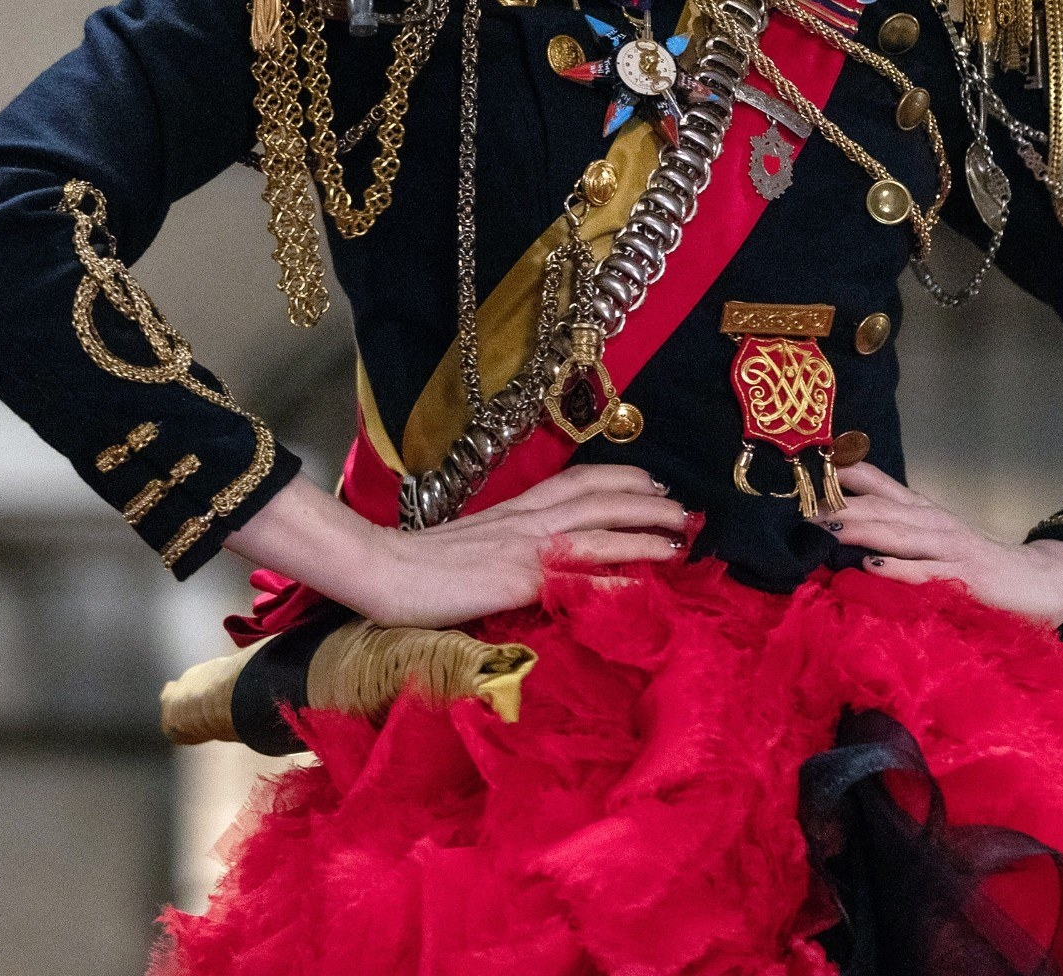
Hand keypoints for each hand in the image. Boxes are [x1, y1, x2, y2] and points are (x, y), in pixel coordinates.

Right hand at [220, 465, 693, 630]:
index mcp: (515, 510)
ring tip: (682, 535)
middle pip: (600, 498)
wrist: (379, 571)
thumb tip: (531, 559)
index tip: (651, 482)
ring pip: (602, 528)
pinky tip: (649, 582)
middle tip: (683, 506)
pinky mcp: (521, 577)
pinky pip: (581, 573)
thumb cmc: (415, 566)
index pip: (576, 483)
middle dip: (646, 500)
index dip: (618, 480)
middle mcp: (528, 519)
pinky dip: (619, 575)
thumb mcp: (471, 546)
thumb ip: (504, 546)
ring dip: (647, 530)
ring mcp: (527, 546)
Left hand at [823, 462, 1062, 627]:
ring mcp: (951, 548)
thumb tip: (837, 531)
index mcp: (921, 512)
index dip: (840, 474)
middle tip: (795, 504)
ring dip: (860, 528)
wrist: (1043, 580)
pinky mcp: (967, 578)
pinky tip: (873, 567)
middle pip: (879, 507)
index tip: (800, 469)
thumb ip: (894, 536)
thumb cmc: (978, 565)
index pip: (877, 483)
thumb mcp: (934, 541)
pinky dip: (899, 569)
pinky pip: (927, 573)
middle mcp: (933, 523)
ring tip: (825, 526)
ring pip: (899, 533)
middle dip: (837, 504)